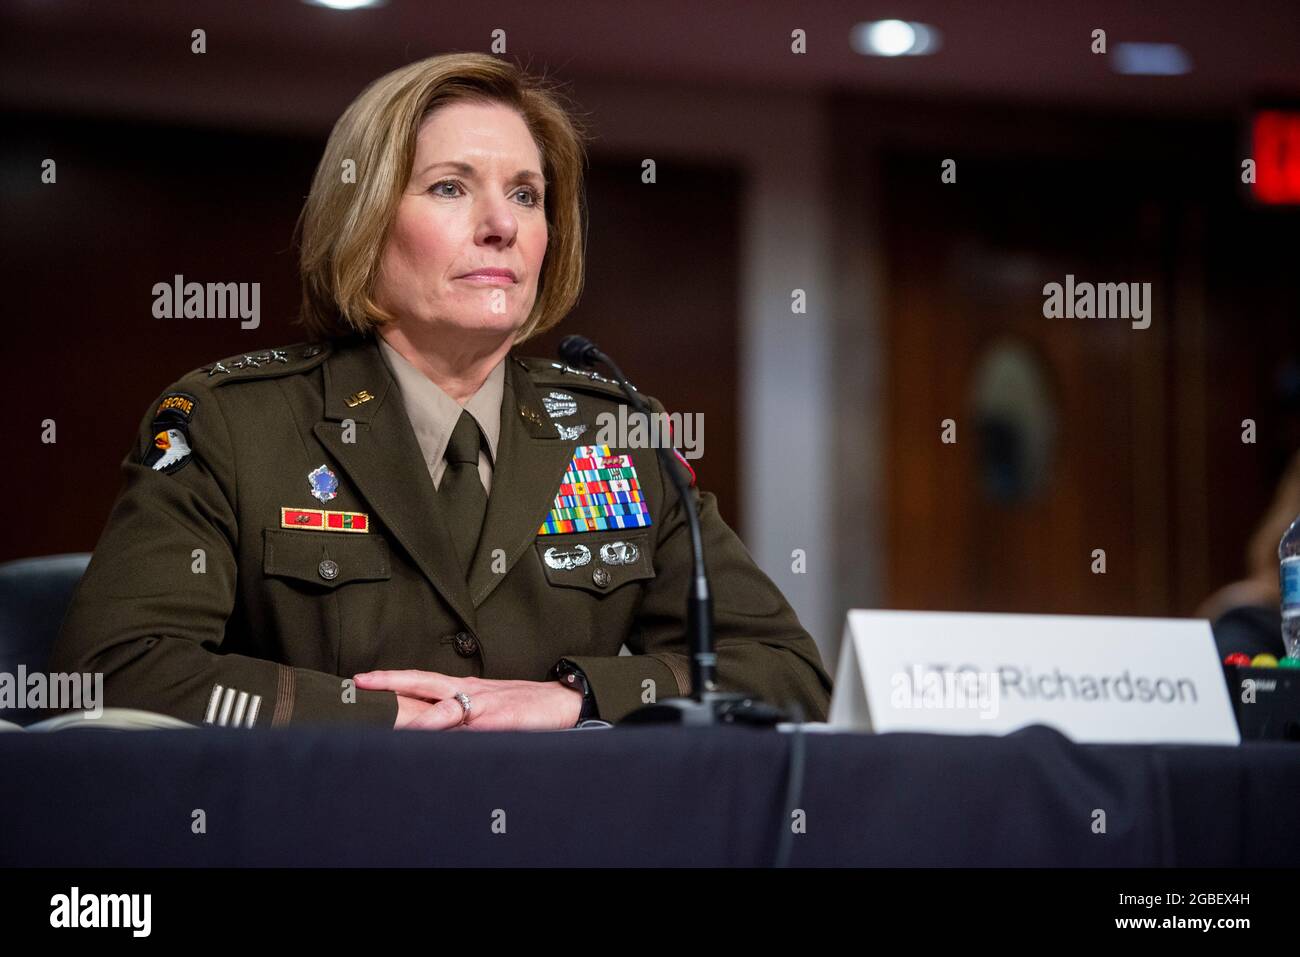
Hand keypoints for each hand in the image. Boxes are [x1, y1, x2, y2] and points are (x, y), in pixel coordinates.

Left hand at [356, 670, 583, 730]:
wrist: (565, 701)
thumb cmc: (525, 706)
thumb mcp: (488, 706)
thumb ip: (459, 715)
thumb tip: (428, 726)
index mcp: (463, 687)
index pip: (421, 681)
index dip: (392, 680)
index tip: (363, 680)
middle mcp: (469, 691)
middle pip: (423, 682)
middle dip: (391, 683)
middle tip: (362, 682)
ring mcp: (484, 704)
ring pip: (445, 705)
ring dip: (417, 711)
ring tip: (389, 716)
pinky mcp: (502, 719)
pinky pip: (473, 725)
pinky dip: (454, 729)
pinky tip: (438, 734)